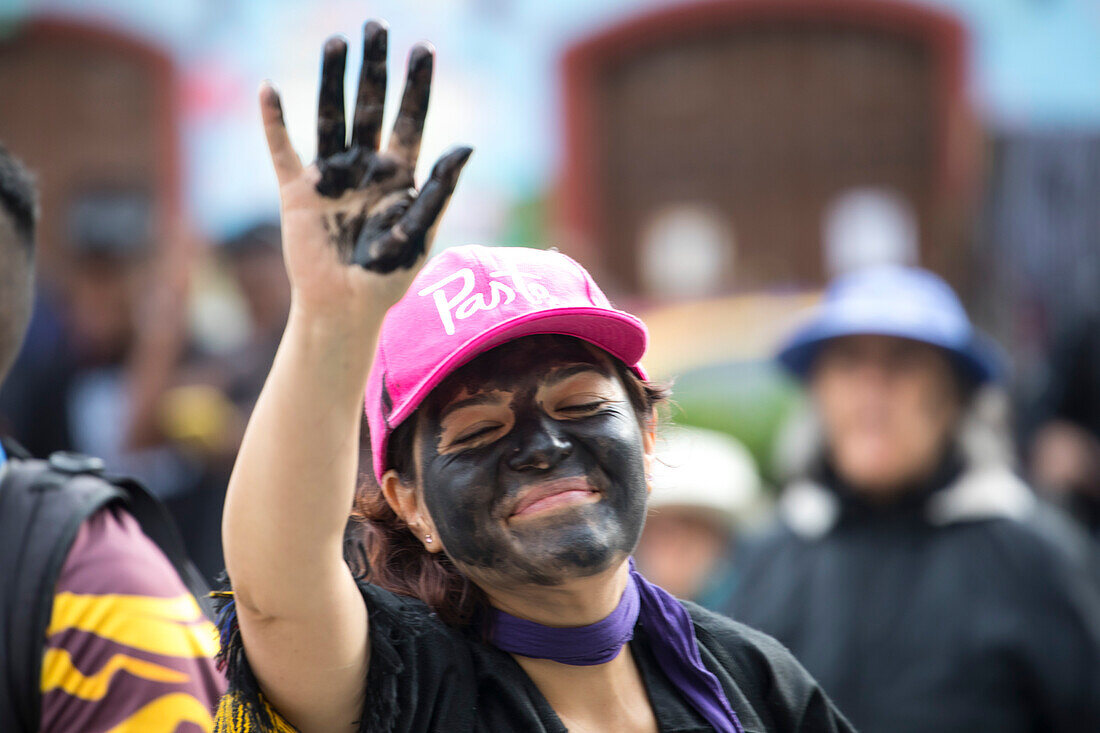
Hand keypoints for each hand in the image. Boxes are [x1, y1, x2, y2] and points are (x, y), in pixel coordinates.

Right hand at [261, 20, 471, 319]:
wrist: (345, 309)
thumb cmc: (389, 278)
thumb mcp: (421, 234)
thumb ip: (438, 190)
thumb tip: (465, 146)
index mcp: (399, 177)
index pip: (410, 121)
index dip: (416, 86)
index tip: (423, 48)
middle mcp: (365, 169)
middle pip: (369, 107)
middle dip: (373, 68)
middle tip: (375, 26)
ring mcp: (331, 177)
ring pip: (330, 117)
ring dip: (331, 80)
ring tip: (336, 42)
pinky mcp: (297, 192)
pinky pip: (283, 150)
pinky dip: (275, 122)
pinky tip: (270, 89)